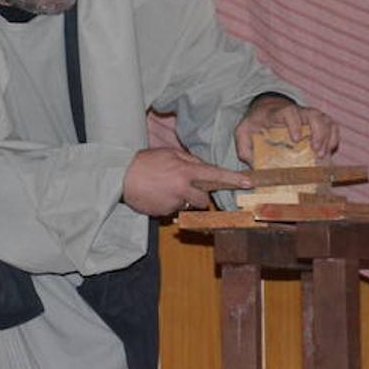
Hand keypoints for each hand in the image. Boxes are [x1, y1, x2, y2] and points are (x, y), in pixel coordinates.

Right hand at [123, 148, 252, 216]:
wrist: (119, 177)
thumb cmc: (144, 162)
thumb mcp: (168, 154)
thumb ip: (189, 161)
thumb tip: (204, 168)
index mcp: (185, 171)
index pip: (215, 175)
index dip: (233, 179)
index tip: (248, 183)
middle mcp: (182, 189)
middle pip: (203, 199)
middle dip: (198, 195)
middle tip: (183, 186)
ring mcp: (173, 203)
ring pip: (187, 205)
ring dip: (181, 199)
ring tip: (164, 189)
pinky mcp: (163, 213)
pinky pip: (172, 210)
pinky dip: (168, 204)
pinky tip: (156, 195)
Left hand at [235, 96, 339, 162]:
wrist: (265, 112)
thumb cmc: (255, 123)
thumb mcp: (243, 132)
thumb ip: (244, 146)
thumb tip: (252, 163)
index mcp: (278, 112)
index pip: (290, 112)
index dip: (294, 124)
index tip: (295, 139)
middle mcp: (298, 111)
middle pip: (314, 115)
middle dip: (318, 132)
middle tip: (316, 151)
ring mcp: (309, 116)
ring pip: (325, 120)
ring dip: (328, 136)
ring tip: (323, 154)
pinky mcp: (317, 123)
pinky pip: (332, 125)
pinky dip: (334, 136)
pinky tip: (330, 149)